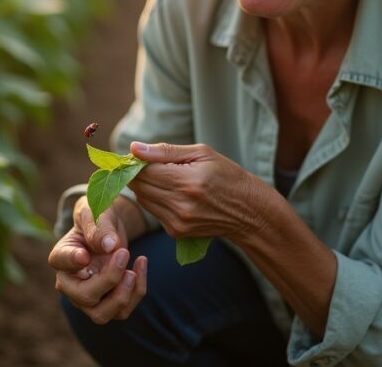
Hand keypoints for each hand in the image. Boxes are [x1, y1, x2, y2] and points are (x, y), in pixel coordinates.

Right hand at [48, 196, 147, 323]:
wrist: (108, 230)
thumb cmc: (98, 219)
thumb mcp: (97, 213)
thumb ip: (99, 227)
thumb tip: (108, 246)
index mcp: (61, 257)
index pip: (61, 262)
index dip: (72, 261)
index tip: (85, 254)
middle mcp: (70, 284)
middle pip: (85, 297)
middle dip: (109, 279)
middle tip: (124, 253)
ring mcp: (88, 298)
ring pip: (102, 314)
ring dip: (124, 294)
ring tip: (134, 268)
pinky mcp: (108, 304)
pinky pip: (122, 311)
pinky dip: (137, 291)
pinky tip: (141, 264)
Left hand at [128, 141, 272, 243]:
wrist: (248, 211)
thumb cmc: (226, 175)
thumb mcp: (201, 154)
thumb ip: (165, 151)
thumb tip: (134, 148)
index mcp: (187, 182)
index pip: (145, 171)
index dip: (138, 161)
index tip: (140, 155)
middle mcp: (180, 205)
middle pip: (139, 186)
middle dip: (139, 173)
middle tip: (150, 164)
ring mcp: (178, 222)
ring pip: (143, 199)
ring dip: (146, 187)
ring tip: (165, 177)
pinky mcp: (176, 232)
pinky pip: (153, 212)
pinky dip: (156, 200)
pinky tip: (172, 193)